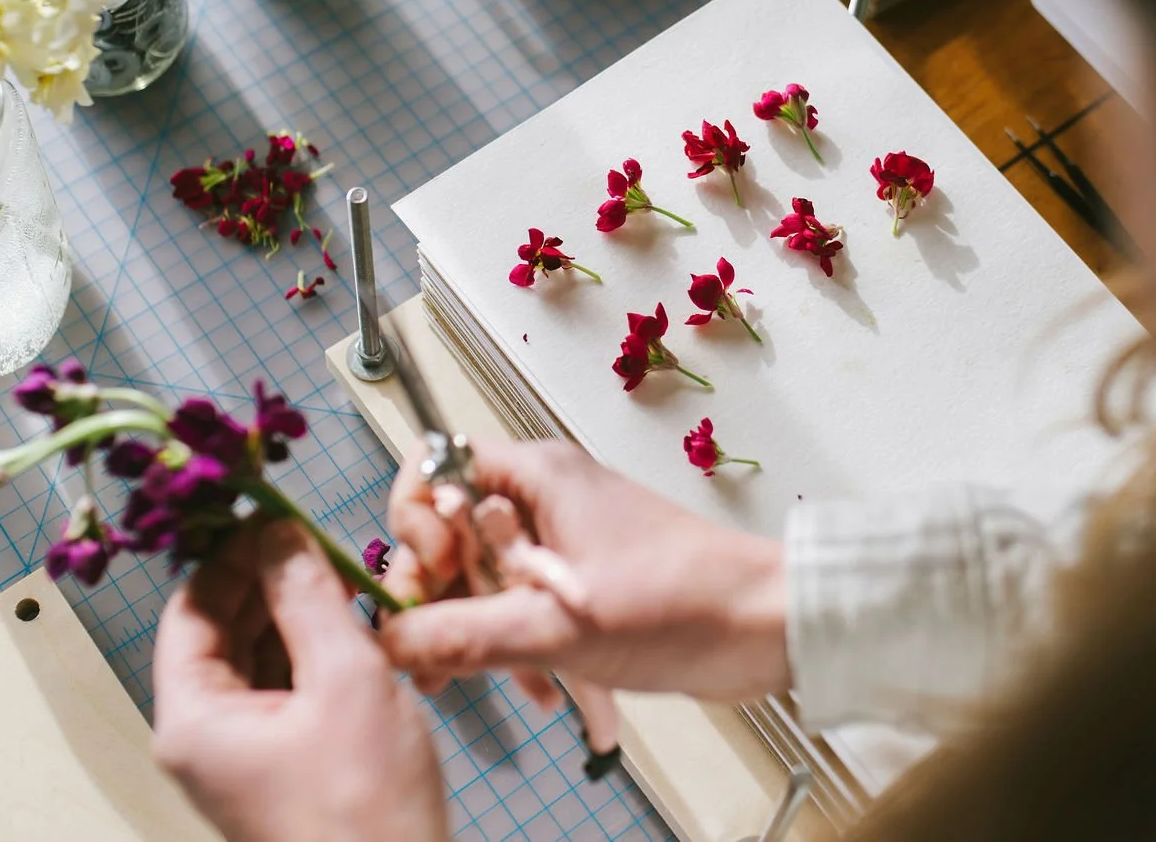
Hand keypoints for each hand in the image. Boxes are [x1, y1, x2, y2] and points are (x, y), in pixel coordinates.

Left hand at [153, 520, 449, 841]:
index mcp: (194, 717)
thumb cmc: (364, 812)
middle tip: (321, 545)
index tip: (276, 518)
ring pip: (256, 657)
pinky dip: (314, 653)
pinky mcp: (280, 766)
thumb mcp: (344, 679)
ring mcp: (242, 754)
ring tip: (347, 584)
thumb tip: (282, 538)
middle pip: (221, 630)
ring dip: (297, 615)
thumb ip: (309, 598)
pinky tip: (355, 632)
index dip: (232, 555)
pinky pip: (284, 689)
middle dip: (270, 581)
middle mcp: (205, 736)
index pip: (191, 608)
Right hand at [377, 438, 788, 701]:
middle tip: (437, 654)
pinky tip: (535, 688)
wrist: (766, 627)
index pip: (432, 468)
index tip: (432, 577)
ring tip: (476, 681)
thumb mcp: (559, 626)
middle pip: (448, 530)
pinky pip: (520, 602)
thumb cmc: (684, 603)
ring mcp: (564, 537)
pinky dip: (515, 642)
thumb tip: (389, 639)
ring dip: (475, 629)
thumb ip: (464, 632)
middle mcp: (544, 496)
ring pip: (482, 573)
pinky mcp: (582, 577)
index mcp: (537, 476)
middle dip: (438, 596)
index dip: (415, 525)